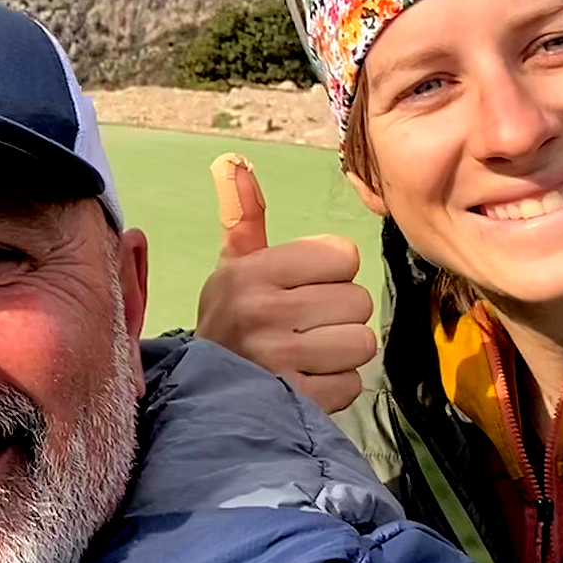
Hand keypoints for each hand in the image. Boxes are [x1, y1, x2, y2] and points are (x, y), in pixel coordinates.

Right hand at [195, 152, 375, 413]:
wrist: (200, 395)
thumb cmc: (229, 322)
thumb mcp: (234, 269)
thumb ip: (245, 218)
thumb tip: (235, 162)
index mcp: (251, 271)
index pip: (343, 256)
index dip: (331, 273)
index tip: (304, 289)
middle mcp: (263, 311)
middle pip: (358, 301)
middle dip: (339, 316)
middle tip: (308, 327)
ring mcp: (278, 360)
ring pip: (361, 344)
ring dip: (342, 353)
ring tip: (311, 355)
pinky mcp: (294, 400)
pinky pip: (352, 385)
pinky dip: (336, 387)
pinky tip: (308, 382)